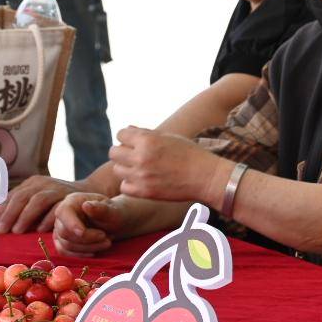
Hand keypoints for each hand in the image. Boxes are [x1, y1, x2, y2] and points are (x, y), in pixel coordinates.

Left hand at [0, 174, 85, 233]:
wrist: (91, 192)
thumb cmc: (60, 202)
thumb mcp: (41, 198)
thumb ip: (25, 206)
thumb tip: (1, 223)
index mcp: (32, 182)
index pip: (12, 195)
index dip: (2, 211)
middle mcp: (43, 182)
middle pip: (22, 197)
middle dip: (10, 214)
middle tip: (2, 230)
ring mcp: (57, 188)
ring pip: (37, 200)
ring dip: (25, 216)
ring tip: (17, 231)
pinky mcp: (71, 196)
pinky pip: (57, 207)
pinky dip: (47, 218)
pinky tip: (40, 230)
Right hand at [52, 193, 125, 256]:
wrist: (114, 223)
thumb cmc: (114, 214)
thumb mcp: (113, 210)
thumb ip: (101, 209)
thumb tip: (86, 206)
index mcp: (73, 201)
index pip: (63, 212)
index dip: (71, 224)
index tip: (83, 232)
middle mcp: (63, 214)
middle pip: (64, 232)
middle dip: (87, 239)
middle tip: (106, 238)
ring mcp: (60, 228)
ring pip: (66, 244)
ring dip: (88, 247)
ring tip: (107, 242)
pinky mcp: (62, 240)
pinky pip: (64, 251)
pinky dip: (80, 254)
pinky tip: (94, 252)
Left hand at [108, 126, 228, 203]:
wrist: (207, 177)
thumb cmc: (191, 154)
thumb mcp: (171, 137)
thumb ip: (147, 134)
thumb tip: (127, 130)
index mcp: (147, 140)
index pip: (121, 134)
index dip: (128, 138)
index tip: (136, 143)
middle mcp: (141, 157)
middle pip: (113, 152)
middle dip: (123, 152)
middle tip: (135, 156)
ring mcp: (141, 176)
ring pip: (117, 169)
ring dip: (126, 168)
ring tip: (141, 169)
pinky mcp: (145, 192)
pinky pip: (124, 186)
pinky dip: (131, 184)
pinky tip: (143, 181)